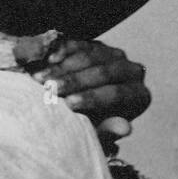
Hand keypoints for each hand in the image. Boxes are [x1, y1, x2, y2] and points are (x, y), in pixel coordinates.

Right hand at [31, 39, 149, 144]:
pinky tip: (47, 59)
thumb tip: (125, 128)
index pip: (117, 94)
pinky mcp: (99, 45)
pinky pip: (81, 44)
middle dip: (73, 81)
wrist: (77, 113)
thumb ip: (107, 133)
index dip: (91, 98)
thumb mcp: (95, 134)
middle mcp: (133, 72)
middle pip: (104, 72)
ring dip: (62, 67)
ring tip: (39, 78)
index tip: (68, 104)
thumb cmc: (88, 129)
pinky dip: (63, 51)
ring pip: (91, 56)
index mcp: (139, 96)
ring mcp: (116, 56)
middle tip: (49, 89)